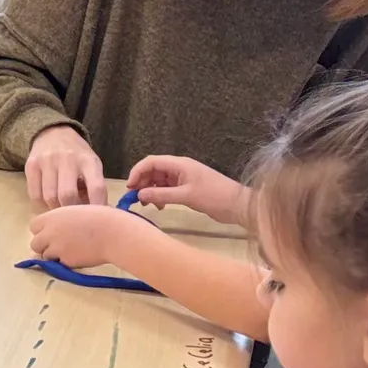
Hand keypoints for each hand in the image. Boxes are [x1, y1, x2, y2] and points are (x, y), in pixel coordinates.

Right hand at [26, 127, 107, 209]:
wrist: (53, 133)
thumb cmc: (77, 156)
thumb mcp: (91, 165)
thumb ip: (94, 187)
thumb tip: (93, 215)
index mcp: (88, 160)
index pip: (96, 188)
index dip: (97, 207)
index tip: (95, 219)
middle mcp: (68, 158)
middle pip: (68, 196)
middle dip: (71, 211)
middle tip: (73, 216)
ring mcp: (47, 161)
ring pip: (50, 198)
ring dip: (56, 208)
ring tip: (60, 207)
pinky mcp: (31, 165)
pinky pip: (35, 195)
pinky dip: (42, 204)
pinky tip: (48, 201)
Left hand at [29, 206, 125, 270]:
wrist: (112, 233)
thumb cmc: (101, 217)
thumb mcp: (76, 211)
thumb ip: (62, 221)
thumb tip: (57, 230)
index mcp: (52, 216)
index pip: (34, 226)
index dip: (42, 230)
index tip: (52, 232)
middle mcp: (49, 232)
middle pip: (35, 244)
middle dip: (44, 246)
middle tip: (58, 246)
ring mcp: (56, 248)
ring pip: (45, 257)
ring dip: (53, 256)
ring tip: (70, 252)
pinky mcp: (65, 262)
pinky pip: (59, 265)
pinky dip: (65, 263)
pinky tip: (78, 257)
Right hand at [127, 154, 248, 224]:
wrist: (237, 205)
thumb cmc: (214, 196)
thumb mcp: (186, 196)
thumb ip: (162, 195)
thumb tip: (140, 195)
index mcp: (180, 164)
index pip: (152, 162)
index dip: (138, 172)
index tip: (129, 187)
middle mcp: (180, 168)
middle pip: (154, 170)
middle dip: (142, 182)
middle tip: (135, 199)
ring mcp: (184, 178)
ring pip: (160, 180)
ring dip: (151, 190)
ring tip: (147, 205)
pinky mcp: (187, 188)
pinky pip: (168, 189)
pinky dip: (160, 196)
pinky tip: (159, 206)